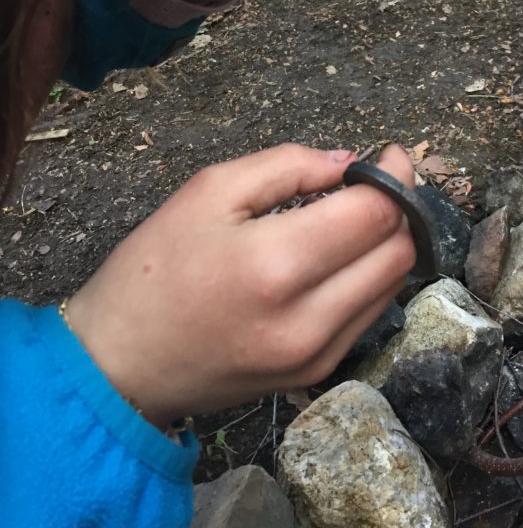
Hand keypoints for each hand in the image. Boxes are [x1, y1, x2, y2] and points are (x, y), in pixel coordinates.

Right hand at [66, 144, 415, 426]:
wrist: (120, 363)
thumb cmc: (155, 267)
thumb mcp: (209, 191)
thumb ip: (287, 166)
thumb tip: (348, 160)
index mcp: (276, 264)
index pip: (374, 216)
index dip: (395, 177)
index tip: (392, 153)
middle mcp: (307, 319)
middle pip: (397, 252)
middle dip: (398, 208)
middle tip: (375, 182)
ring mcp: (316, 355)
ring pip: (392, 285)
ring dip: (387, 243)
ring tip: (354, 216)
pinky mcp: (317, 374)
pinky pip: (370, 315)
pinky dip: (368, 277)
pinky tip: (338, 257)